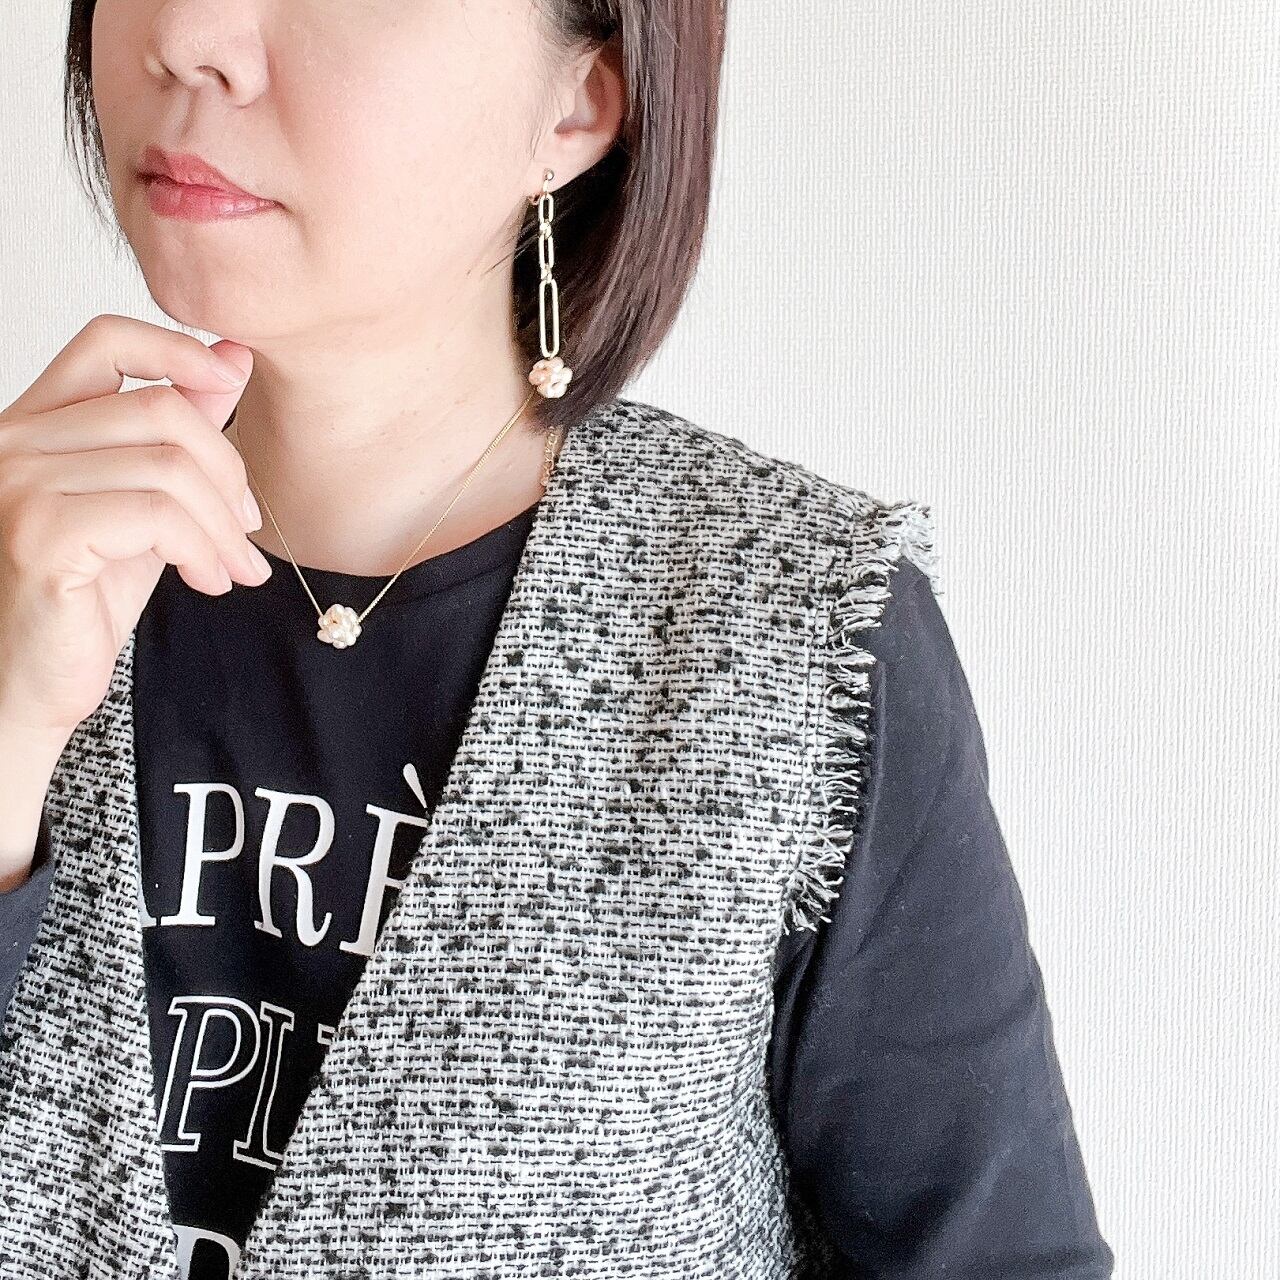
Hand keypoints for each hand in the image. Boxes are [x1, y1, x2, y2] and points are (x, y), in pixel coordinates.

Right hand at [0, 313, 270, 736]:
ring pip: (171, 468)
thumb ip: (180, 433)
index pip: (107, 340)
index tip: (229, 379)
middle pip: (163, 409)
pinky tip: (208, 582)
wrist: (34, 678)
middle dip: (228, 470)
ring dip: (223, 526)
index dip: (178, 347)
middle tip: (245, 530)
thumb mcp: (147, 501)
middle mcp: (17, 440)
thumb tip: (233, 358)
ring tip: (232, 567)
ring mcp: (21, 484)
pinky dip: (203, 551)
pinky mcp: (40, 535)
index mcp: (38, 421)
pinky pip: (158, 517)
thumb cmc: (88, 593)